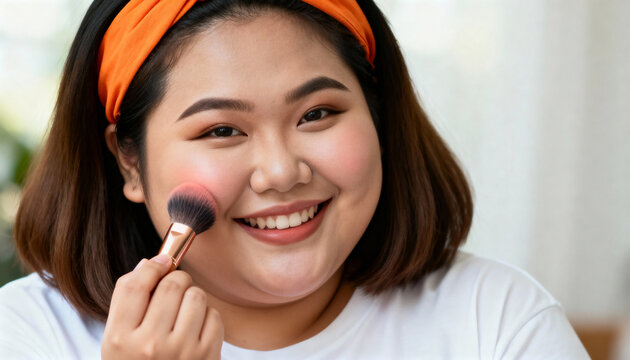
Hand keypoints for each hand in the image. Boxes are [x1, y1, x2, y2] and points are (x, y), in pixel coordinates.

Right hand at [102, 255, 222, 358]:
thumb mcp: (118, 340)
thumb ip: (128, 302)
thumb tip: (150, 262)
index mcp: (119, 339)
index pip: (134, 285)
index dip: (152, 266)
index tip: (160, 261)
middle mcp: (149, 345)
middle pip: (172, 284)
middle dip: (176, 280)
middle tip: (173, 290)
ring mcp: (181, 352)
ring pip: (196, 295)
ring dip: (192, 298)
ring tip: (183, 315)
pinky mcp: (207, 357)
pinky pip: (214, 315)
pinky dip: (207, 318)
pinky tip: (195, 331)